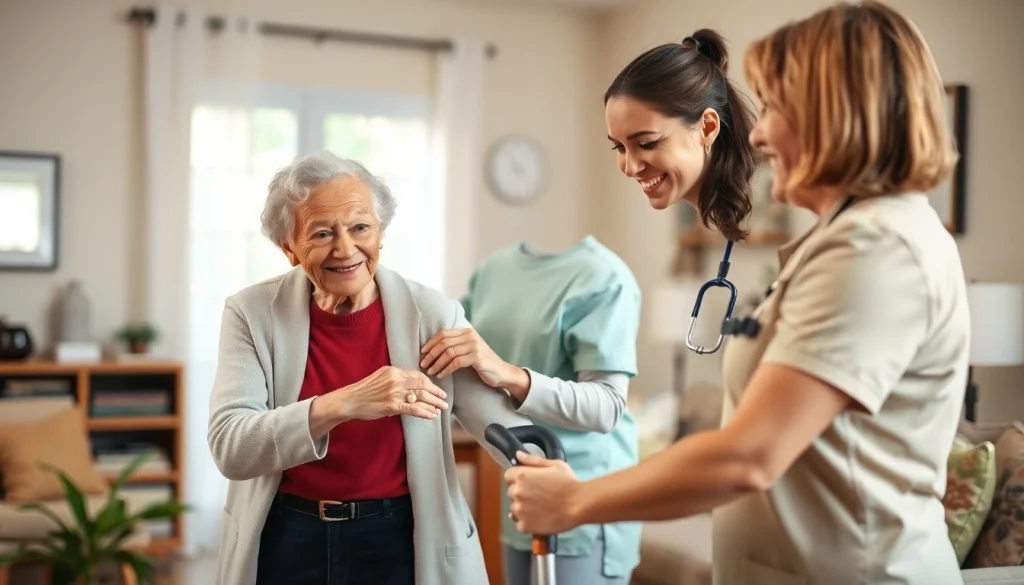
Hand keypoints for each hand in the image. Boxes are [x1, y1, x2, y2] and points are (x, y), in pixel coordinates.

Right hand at [331, 365, 448, 420]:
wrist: (349, 400)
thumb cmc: (364, 390)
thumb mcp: (380, 378)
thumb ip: (395, 379)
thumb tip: (411, 385)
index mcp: (393, 371)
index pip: (417, 375)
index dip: (429, 383)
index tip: (436, 389)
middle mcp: (395, 380)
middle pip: (422, 384)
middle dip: (436, 392)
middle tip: (445, 398)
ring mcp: (394, 393)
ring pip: (420, 396)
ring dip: (434, 403)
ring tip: (442, 408)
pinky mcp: (392, 406)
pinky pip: (413, 409)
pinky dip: (425, 412)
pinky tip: (432, 416)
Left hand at [420, 328, 527, 393]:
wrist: (501, 372)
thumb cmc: (482, 363)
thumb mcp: (468, 350)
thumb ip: (456, 346)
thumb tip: (432, 350)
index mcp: (467, 332)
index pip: (443, 333)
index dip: (431, 343)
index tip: (422, 353)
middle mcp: (470, 336)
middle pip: (444, 342)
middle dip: (431, 354)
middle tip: (423, 364)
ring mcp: (475, 346)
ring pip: (448, 353)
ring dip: (437, 363)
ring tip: (430, 372)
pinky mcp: (477, 357)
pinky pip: (456, 362)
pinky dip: (446, 369)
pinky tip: (441, 375)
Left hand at [504, 452, 581, 534]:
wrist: (579, 504)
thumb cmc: (569, 484)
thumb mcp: (554, 465)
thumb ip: (533, 460)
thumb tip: (519, 455)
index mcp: (522, 475)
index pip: (509, 475)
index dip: (519, 478)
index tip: (530, 483)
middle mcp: (517, 492)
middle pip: (512, 492)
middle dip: (523, 493)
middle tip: (540, 496)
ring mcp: (519, 510)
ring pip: (515, 509)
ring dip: (524, 509)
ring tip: (542, 508)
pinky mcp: (524, 525)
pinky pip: (520, 524)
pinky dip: (528, 523)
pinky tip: (540, 518)